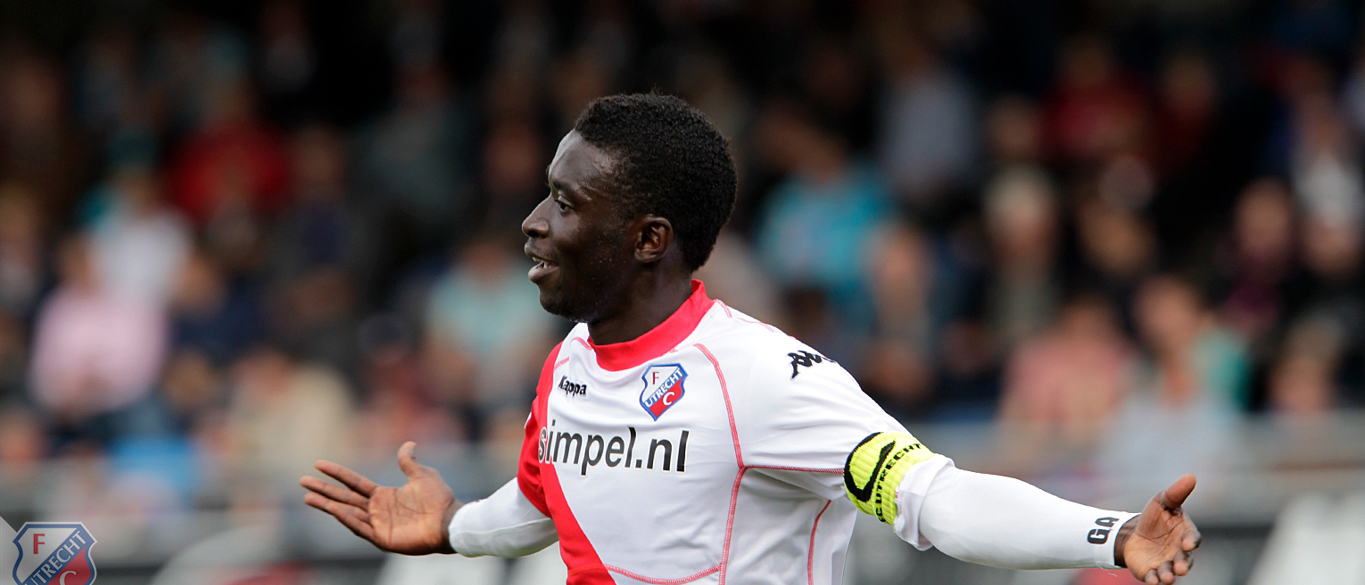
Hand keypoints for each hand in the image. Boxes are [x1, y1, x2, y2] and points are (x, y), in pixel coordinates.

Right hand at [301, 441, 462, 554]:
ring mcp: (378, 524)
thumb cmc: (439, 499)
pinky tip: (334, 509)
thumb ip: (409, 461)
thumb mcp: (422, 474)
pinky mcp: (382, 538)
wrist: (449, 520)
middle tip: (302, 482)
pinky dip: (346, 519)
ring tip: (308, 497)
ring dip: (327, 505)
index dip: (337, 474)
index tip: (318, 464)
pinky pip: (360, 527)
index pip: (354, 483)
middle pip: (344, 498)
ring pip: (346, 513)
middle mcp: (377, 509)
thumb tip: (408, 444)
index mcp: (384, 495)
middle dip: (323, 490)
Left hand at [1114, 474, 1201, 584]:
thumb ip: (1176, 492)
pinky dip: (1155, 581)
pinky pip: (1155, 578)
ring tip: (1167, 577)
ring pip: (1171, 572)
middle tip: (1180, 568)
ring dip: (1170, 575)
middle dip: (1182, 564)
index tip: (1187, 544)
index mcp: (1185, 534)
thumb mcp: (1162, 501)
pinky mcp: (1152, 572)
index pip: (1193, 539)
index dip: (1191, 542)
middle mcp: (1179, 553)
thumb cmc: (1154, 518)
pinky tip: (1153, 581)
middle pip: (1184, 560)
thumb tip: (1191, 476)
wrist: (1134, 534)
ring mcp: (1166, 564)